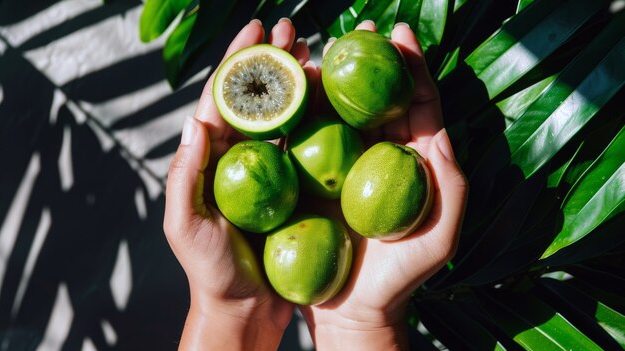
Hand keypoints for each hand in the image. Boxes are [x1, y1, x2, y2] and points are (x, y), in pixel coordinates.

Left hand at [163, 18, 310, 350]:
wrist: (245, 306)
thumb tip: (194, 121)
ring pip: (283, 113)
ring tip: (314, 50)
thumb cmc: (211, 271)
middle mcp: (239, 156)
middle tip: (292, 26)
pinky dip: (318, 118)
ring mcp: (268, 169)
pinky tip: (333, 99)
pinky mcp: (293, 186)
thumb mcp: (186, 226)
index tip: (255, 28)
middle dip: (271, 58)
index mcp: (210, 157)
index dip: (239, 61)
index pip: (223, 99)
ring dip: (296, 79)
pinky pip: (306, 146)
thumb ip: (184, 177)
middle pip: (257, 96)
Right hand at [298, 21, 467, 349]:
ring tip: (324, 45)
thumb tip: (438, 132)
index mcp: (413, 162)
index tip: (401, 32)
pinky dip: (301, 108)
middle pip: (376, 97)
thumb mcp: (440, 238)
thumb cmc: (400, 277)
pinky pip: (306, 137)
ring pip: (338, 109)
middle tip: (362, 26)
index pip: (415, 104)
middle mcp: (379, 157)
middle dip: (371, 58)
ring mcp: (343, 166)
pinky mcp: (311, 179)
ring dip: (332, 75)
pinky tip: (294, 85)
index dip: (412, 66)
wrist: (353, 308)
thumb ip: (450, 186)